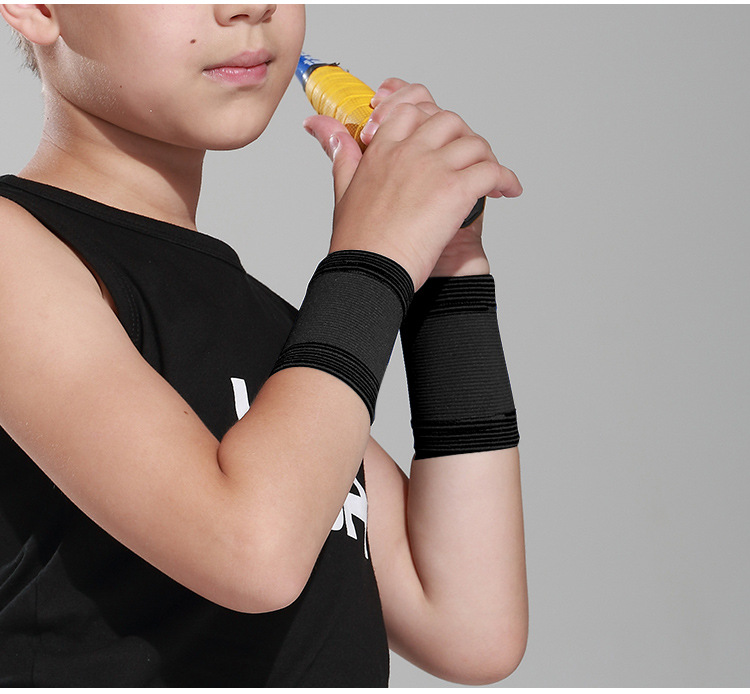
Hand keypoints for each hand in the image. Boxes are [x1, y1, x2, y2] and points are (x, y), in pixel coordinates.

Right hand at [303, 78, 521, 288]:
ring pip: (474, 143)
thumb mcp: (342, 186)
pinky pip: (492, 171)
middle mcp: (408, 151)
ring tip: (489, 176)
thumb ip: (339, 150)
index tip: (436, 133)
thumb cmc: (357, 241)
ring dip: (486, 157)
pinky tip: (508, 191)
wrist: (369, 272)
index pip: (411, 110)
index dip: (428, 115)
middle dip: (462, 136)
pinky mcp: (456, 191)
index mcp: (381, 149)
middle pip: (448, 120)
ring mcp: (434, 168)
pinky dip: (506, 179)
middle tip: (467, 157)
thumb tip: (319, 124)